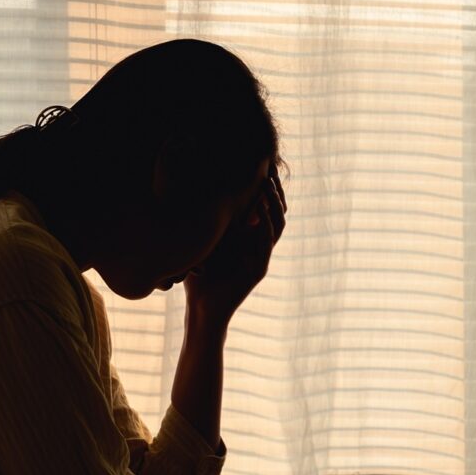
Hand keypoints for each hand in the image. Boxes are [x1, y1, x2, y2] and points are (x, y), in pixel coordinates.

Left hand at [183, 164, 285, 326]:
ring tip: (268, 185)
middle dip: (273, 190)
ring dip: (273, 204)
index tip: (260, 165)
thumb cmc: (198, 277)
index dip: (264, 186)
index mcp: (248, 237)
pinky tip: (262, 210)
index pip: (263, 205)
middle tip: (268, 170)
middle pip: (275, 211)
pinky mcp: (259, 269)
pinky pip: (267, 243)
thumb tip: (198, 191)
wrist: (201, 309)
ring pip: (277, 224)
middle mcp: (258, 244)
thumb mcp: (203, 240)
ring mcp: (261, 257)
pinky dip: (266, 225)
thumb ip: (209, 221)